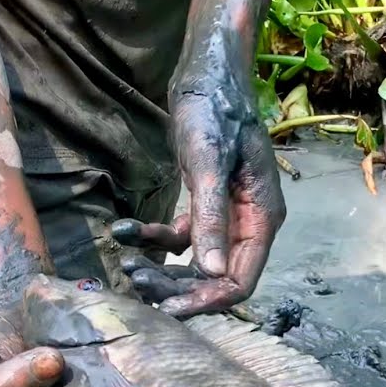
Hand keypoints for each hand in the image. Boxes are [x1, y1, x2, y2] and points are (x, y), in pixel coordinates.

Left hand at [114, 67, 285, 317]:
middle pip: (216, 277)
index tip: (169, 310)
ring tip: (127, 265)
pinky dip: (154, 241)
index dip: (208, 301)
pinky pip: (181, 239)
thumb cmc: (213, 111)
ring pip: (196, 264)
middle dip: (178, 288)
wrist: (206, 76)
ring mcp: (228, 217)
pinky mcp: (204, 206)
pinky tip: (123, 232)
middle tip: (137, 285)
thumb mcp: (207, 163)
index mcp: (261, 218)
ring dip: (163, 270)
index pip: (240, 280)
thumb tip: (210, 272)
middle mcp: (248, 223)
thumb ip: (210, 217)